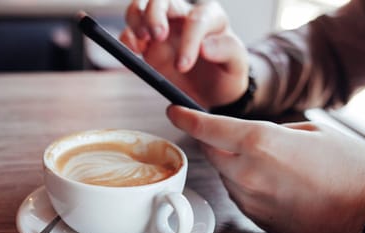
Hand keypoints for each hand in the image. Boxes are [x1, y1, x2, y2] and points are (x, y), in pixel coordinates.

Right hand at [120, 0, 248, 108]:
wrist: (211, 92)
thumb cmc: (225, 76)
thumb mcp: (237, 68)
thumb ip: (228, 52)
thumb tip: (206, 46)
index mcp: (210, 19)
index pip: (197, 19)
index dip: (188, 40)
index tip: (183, 65)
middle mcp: (184, 17)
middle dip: (155, 14)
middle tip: (156, 37)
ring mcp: (164, 28)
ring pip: (142, 6)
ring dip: (136, 19)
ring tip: (141, 42)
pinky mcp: (148, 44)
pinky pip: (130, 32)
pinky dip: (127, 39)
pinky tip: (133, 52)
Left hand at [167, 105, 364, 232]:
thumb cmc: (353, 171)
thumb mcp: (315, 133)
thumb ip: (275, 132)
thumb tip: (256, 138)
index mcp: (261, 143)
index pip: (208, 128)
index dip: (186, 118)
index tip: (174, 111)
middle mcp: (247, 173)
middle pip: (211, 152)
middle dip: (213, 140)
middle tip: (226, 133)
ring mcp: (250, 200)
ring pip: (225, 174)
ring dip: (233, 163)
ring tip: (269, 160)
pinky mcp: (257, 219)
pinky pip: (239, 194)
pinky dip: (245, 183)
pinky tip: (273, 182)